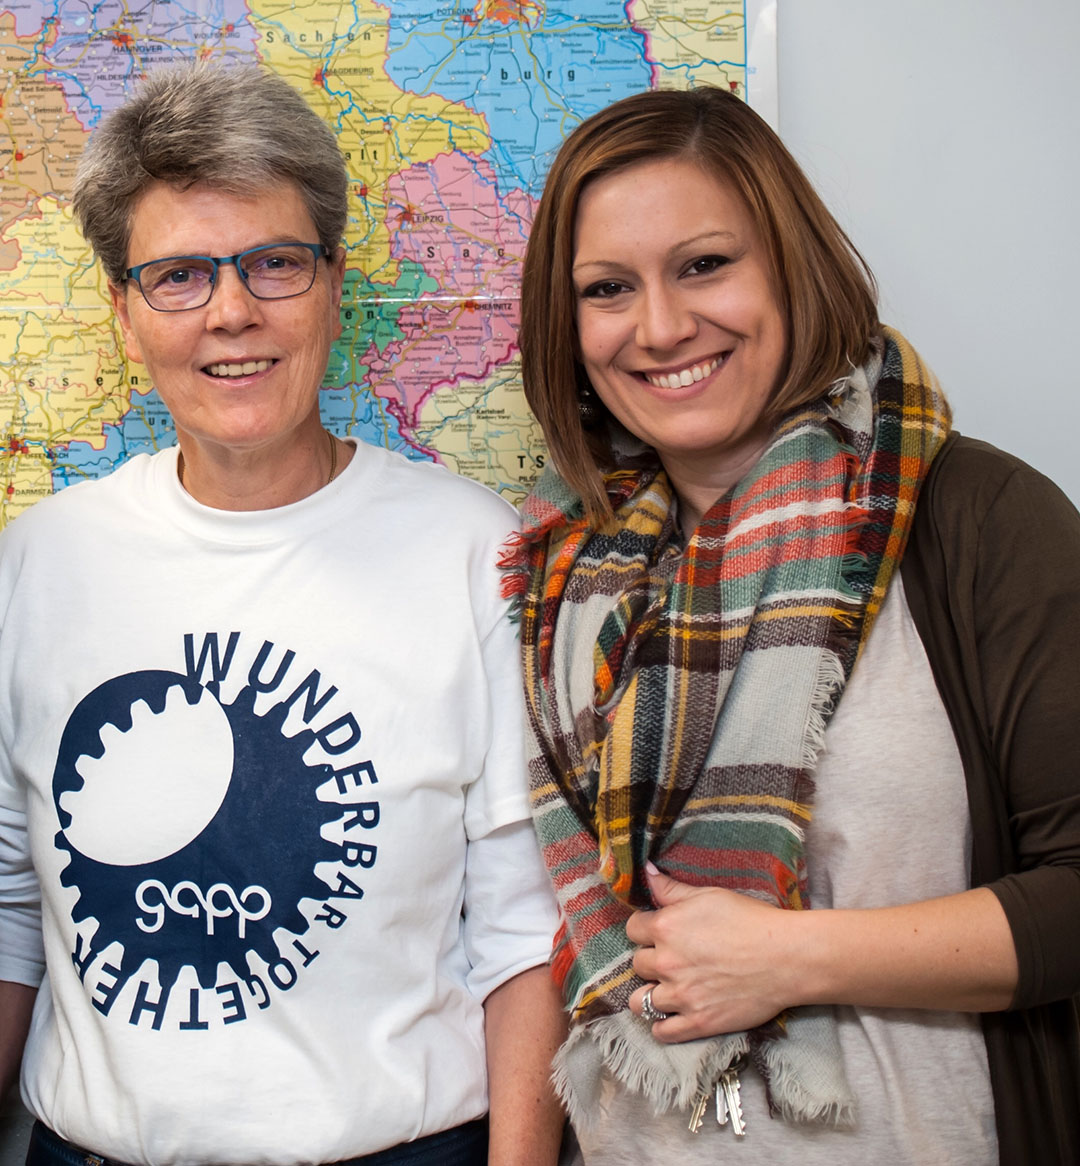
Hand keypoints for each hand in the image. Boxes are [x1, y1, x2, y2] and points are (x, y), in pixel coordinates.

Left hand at [626, 864, 799, 1042]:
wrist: (786, 957)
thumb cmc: (750, 920)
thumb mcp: (709, 895)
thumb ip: (672, 889)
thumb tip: (646, 873)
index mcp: (666, 928)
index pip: (632, 929)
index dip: (644, 929)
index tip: (657, 931)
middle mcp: (666, 962)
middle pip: (638, 964)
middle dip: (651, 960)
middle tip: (670, 959)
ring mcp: (681, 996)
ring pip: (640, 1001)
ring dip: (649, 994)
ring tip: (664, 989)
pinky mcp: (698, 1022)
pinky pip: (662, 1032)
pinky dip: (661, 1026)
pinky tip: (670, 1016)